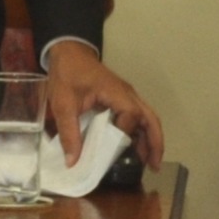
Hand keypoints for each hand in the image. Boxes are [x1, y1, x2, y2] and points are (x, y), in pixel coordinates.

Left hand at [43, 38, 164, 169]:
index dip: (126, 133)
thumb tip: (73, 162)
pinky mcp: (121, 100)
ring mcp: (127, 96)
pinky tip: (136, 149)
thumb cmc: (67, 74)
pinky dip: (141, 134)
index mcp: (116, 92)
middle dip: (155, 142)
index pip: (132, 116)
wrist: (68, 53)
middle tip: (154, 166)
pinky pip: (138, 118)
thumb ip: (69, 132)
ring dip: (150, 140)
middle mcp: (128, 95)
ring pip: (147, 119)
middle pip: (151, 118)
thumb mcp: (63, 104)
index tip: (113, 148)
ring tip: (150, 163)